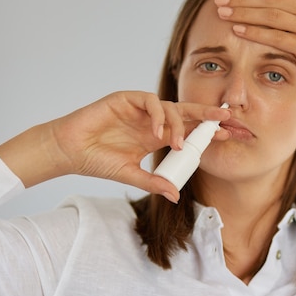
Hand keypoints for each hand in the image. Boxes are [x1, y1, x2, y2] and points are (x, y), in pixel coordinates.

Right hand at [0, 91, 229, 199]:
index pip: (186, 130)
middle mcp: (151, 120)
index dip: (204, 131)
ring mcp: (139, 109)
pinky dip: (158, 115)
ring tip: (177, 144)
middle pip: (184, 113)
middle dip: (205, 115)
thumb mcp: (130, 175)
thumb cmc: (97, 161)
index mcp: (155, 136)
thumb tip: (175, 196)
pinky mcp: (125, 99)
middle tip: (225, 118)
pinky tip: (158, 133)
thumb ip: (153, 182)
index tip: (224, 136)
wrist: (70, 151)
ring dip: (178, 124)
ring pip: (170, 107)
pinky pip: (150, 101)